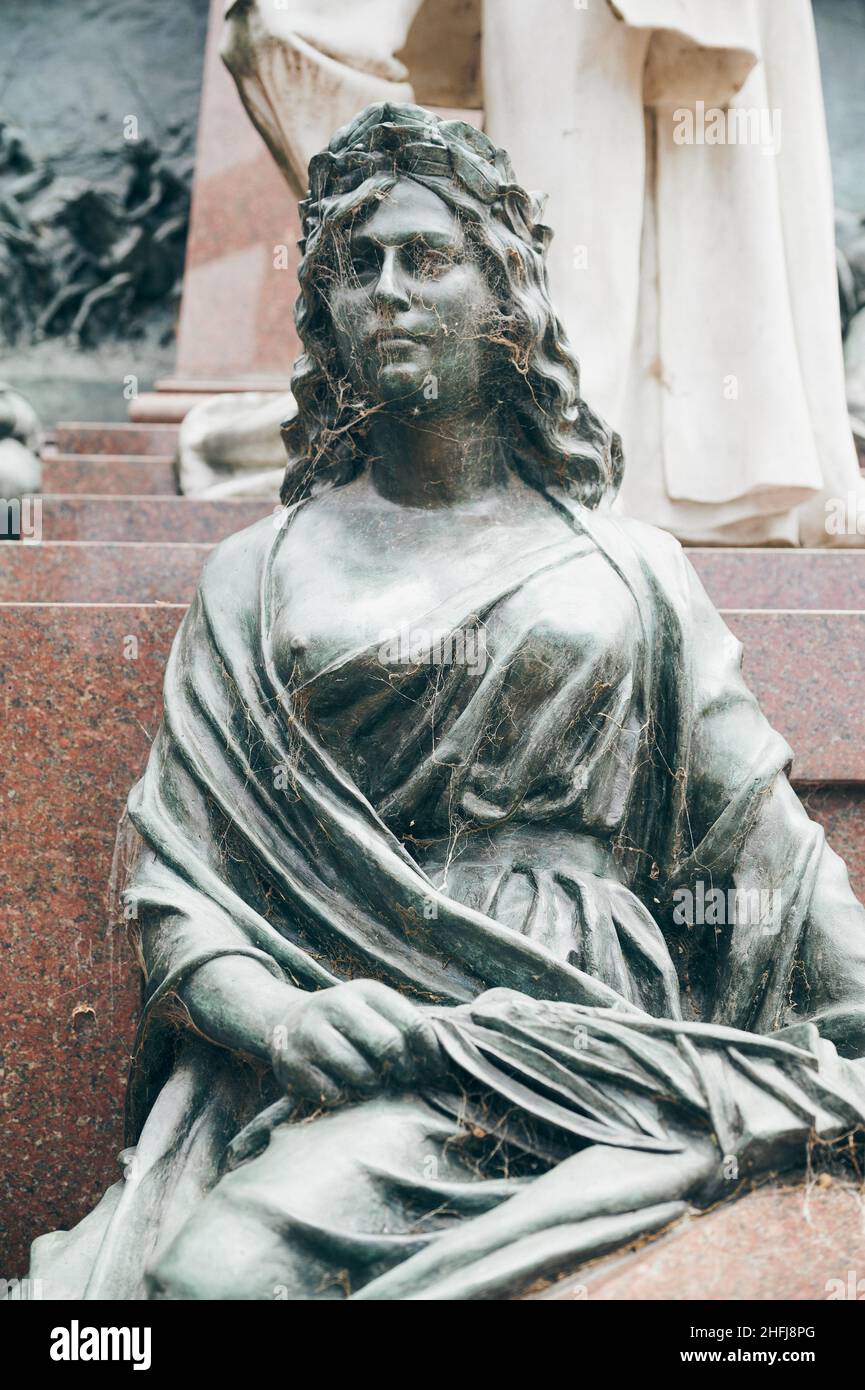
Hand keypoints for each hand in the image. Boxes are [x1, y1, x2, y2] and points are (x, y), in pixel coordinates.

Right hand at [268, 979, 444, 1106]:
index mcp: (367, 991)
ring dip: (373, 1086)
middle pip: (390, 1046)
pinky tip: (341, 1086)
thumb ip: (406, 1027)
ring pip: (362, 1073)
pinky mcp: (291, 1062)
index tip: (434, 1071)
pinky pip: (334, 1094)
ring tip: (372, 1082)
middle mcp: (337, 1004)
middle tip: (405, 1080)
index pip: (413, 1022)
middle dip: (405, 1071)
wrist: (286, 1023)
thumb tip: (448, 1059)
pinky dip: (344, 1097)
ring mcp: (311, 1033)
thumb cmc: (347, 1024)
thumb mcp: (375, 1011)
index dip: (430, 1053)